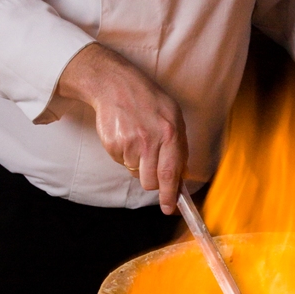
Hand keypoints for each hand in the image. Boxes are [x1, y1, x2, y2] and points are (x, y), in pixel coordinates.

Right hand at [57, 44, 187, 213]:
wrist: (116, 85)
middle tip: (150, 164)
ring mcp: (129, 144)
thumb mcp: (173, 116)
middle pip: (150, 182)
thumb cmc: (148, 100)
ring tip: (138, 139)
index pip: (171, 174)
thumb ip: (179, 145)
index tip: (169, 208)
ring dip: (137, 163)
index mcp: (170, 134)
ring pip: (135, 173)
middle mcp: (150, 141)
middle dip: (152, 181)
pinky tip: (126, 135)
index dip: (170, 196)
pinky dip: (124, 154)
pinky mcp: (113, 144)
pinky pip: (121, 162)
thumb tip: (182, 175)